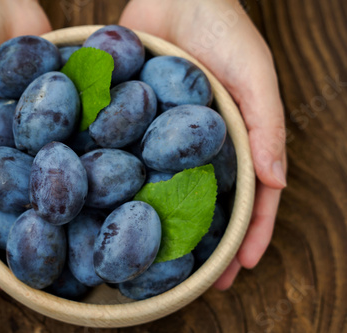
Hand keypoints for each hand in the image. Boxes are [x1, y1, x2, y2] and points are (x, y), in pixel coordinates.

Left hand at [120, 0, 286, 288]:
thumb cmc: (223, 27)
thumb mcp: (255, 73)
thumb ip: (267, 124)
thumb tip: (277, 182)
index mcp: (232, 139)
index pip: (249, 196)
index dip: (248, 233)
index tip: (240, 268)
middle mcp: (195, 144)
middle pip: (203, 203)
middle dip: (203, 242)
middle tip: (196, 280)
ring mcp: (160, 136)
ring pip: (161, 189)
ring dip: (160, 224)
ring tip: (153, 258)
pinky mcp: (128, 120)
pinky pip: (125, 156)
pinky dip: (120, 183)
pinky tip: (110, 209)